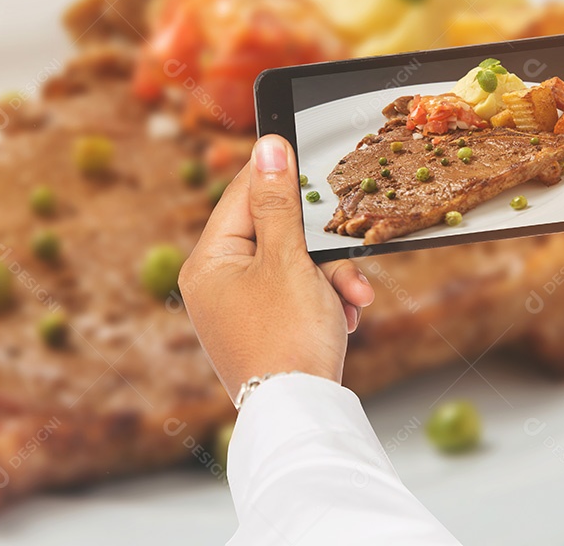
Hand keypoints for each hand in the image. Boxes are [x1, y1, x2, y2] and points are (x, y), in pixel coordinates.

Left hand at [179, 134, 374, 401]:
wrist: (302, 417)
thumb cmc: (289, 338)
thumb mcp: (287, 259)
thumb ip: (278, 201)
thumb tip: (268, 146)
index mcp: (208, 263)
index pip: (241, 195)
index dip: (277, 174)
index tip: (304, 150)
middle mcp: (217, 284)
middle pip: (275, 234)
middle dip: (319, 247)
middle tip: (345, 246)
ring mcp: (240, 309)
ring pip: (294, 267)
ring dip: (331, 278)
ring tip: (355, 299)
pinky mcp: (265, 329)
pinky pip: (298, 296)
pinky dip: (325, 301)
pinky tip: (347, 317)